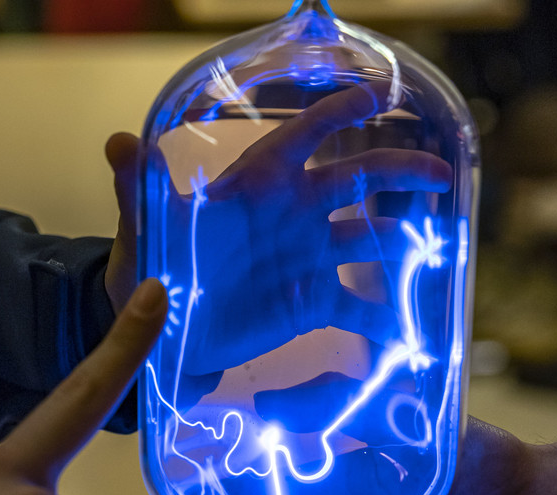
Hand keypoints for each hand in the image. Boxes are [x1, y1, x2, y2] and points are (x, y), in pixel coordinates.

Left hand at [104, 81, 451, 370]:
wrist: (164, 333)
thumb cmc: (151, 273)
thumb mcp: (143, 233)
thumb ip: (138, 190)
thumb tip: (118, 143)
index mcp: (257, 184)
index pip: (302, 136)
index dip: (336, 114)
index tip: (373, 98)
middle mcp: (293, 213)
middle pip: (355, 179)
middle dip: (398, 173)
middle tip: (438, 175)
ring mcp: (308, 257)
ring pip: (369, 237)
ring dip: (403, 239)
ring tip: (438, 246)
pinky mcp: (312, 303)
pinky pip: (357, 306)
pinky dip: (383, 319)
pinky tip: (410, 332)